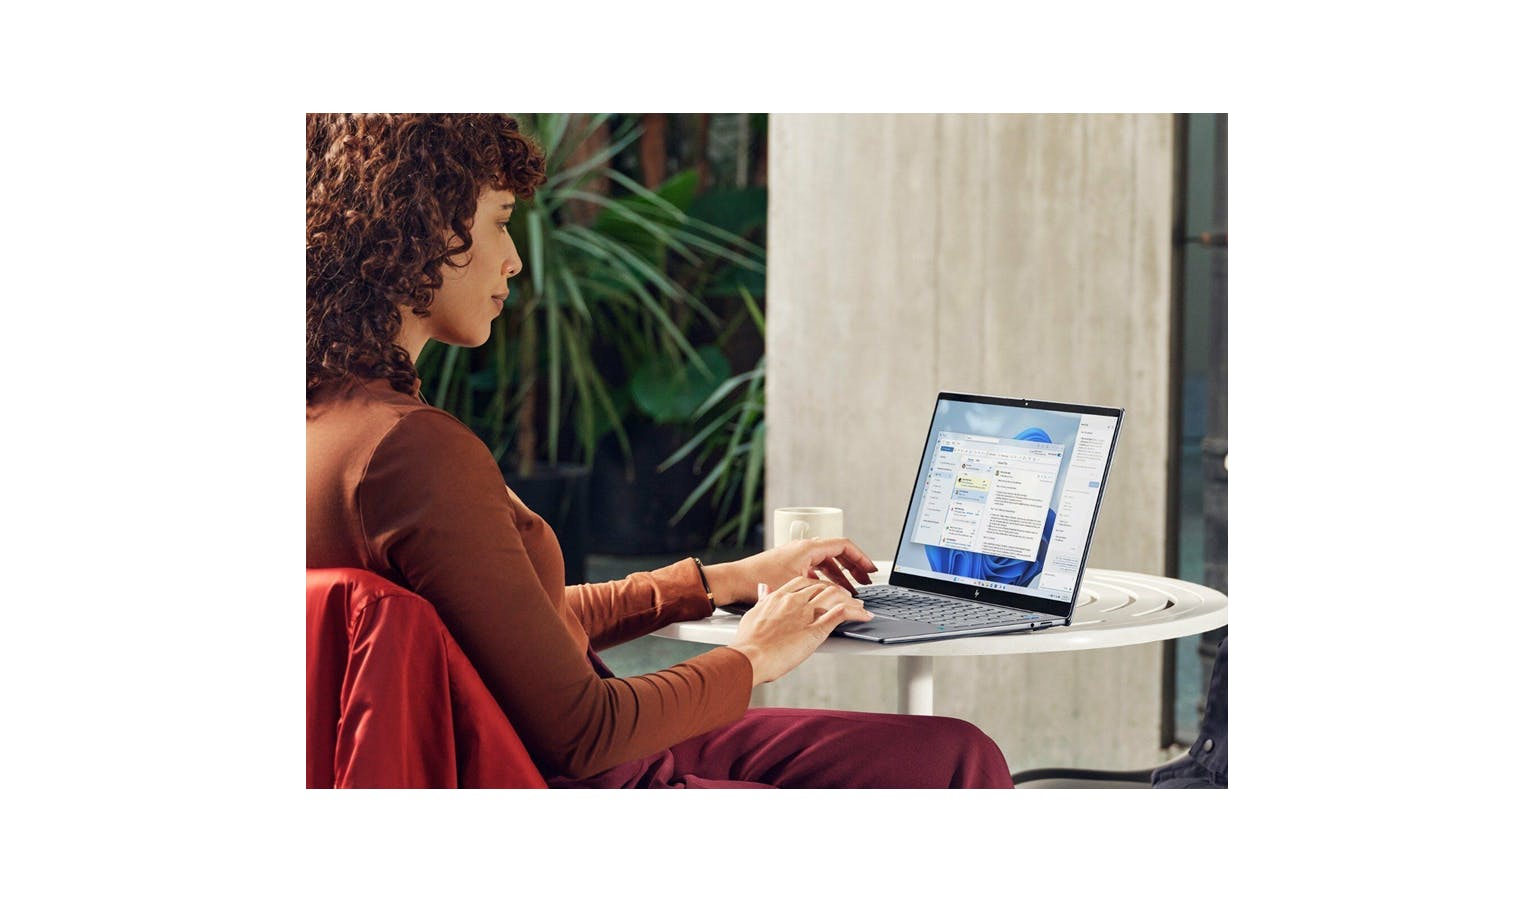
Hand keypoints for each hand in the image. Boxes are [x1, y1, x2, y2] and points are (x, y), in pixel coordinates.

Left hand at [712, 537, 878, 603]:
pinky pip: (815, 568)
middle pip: (837, 553)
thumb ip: (824, 589)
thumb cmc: (760, 578)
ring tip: (850, 589)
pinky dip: (826, 578)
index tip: (871, 570)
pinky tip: (827, 591)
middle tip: (866, 580)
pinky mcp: (788, 565)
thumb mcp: (799, 584)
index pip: (844, 546)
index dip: (861, 558)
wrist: (734, 581)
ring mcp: (795, 556)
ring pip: (825, 562)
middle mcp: (803, 548)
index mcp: (809, 548)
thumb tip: (843, 597)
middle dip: (854, 567)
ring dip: (840, 575)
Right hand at [728, 576, 872, 684]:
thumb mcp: (752, 614)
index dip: (818, 585)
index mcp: (779, 596)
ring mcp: (807, 613)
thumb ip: (762, 600)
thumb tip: (764, 590)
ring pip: (835, 596)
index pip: (804, 582)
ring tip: (859, 606)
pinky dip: (857, 612)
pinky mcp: (816, 629)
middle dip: (837, 591)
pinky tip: (864, 615)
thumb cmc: (748, 642)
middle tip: (846, 598)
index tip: (824, 590)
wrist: (750, 656)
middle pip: (823, 587)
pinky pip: (842, 614)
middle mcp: (795, 601)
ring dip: (851, 600)